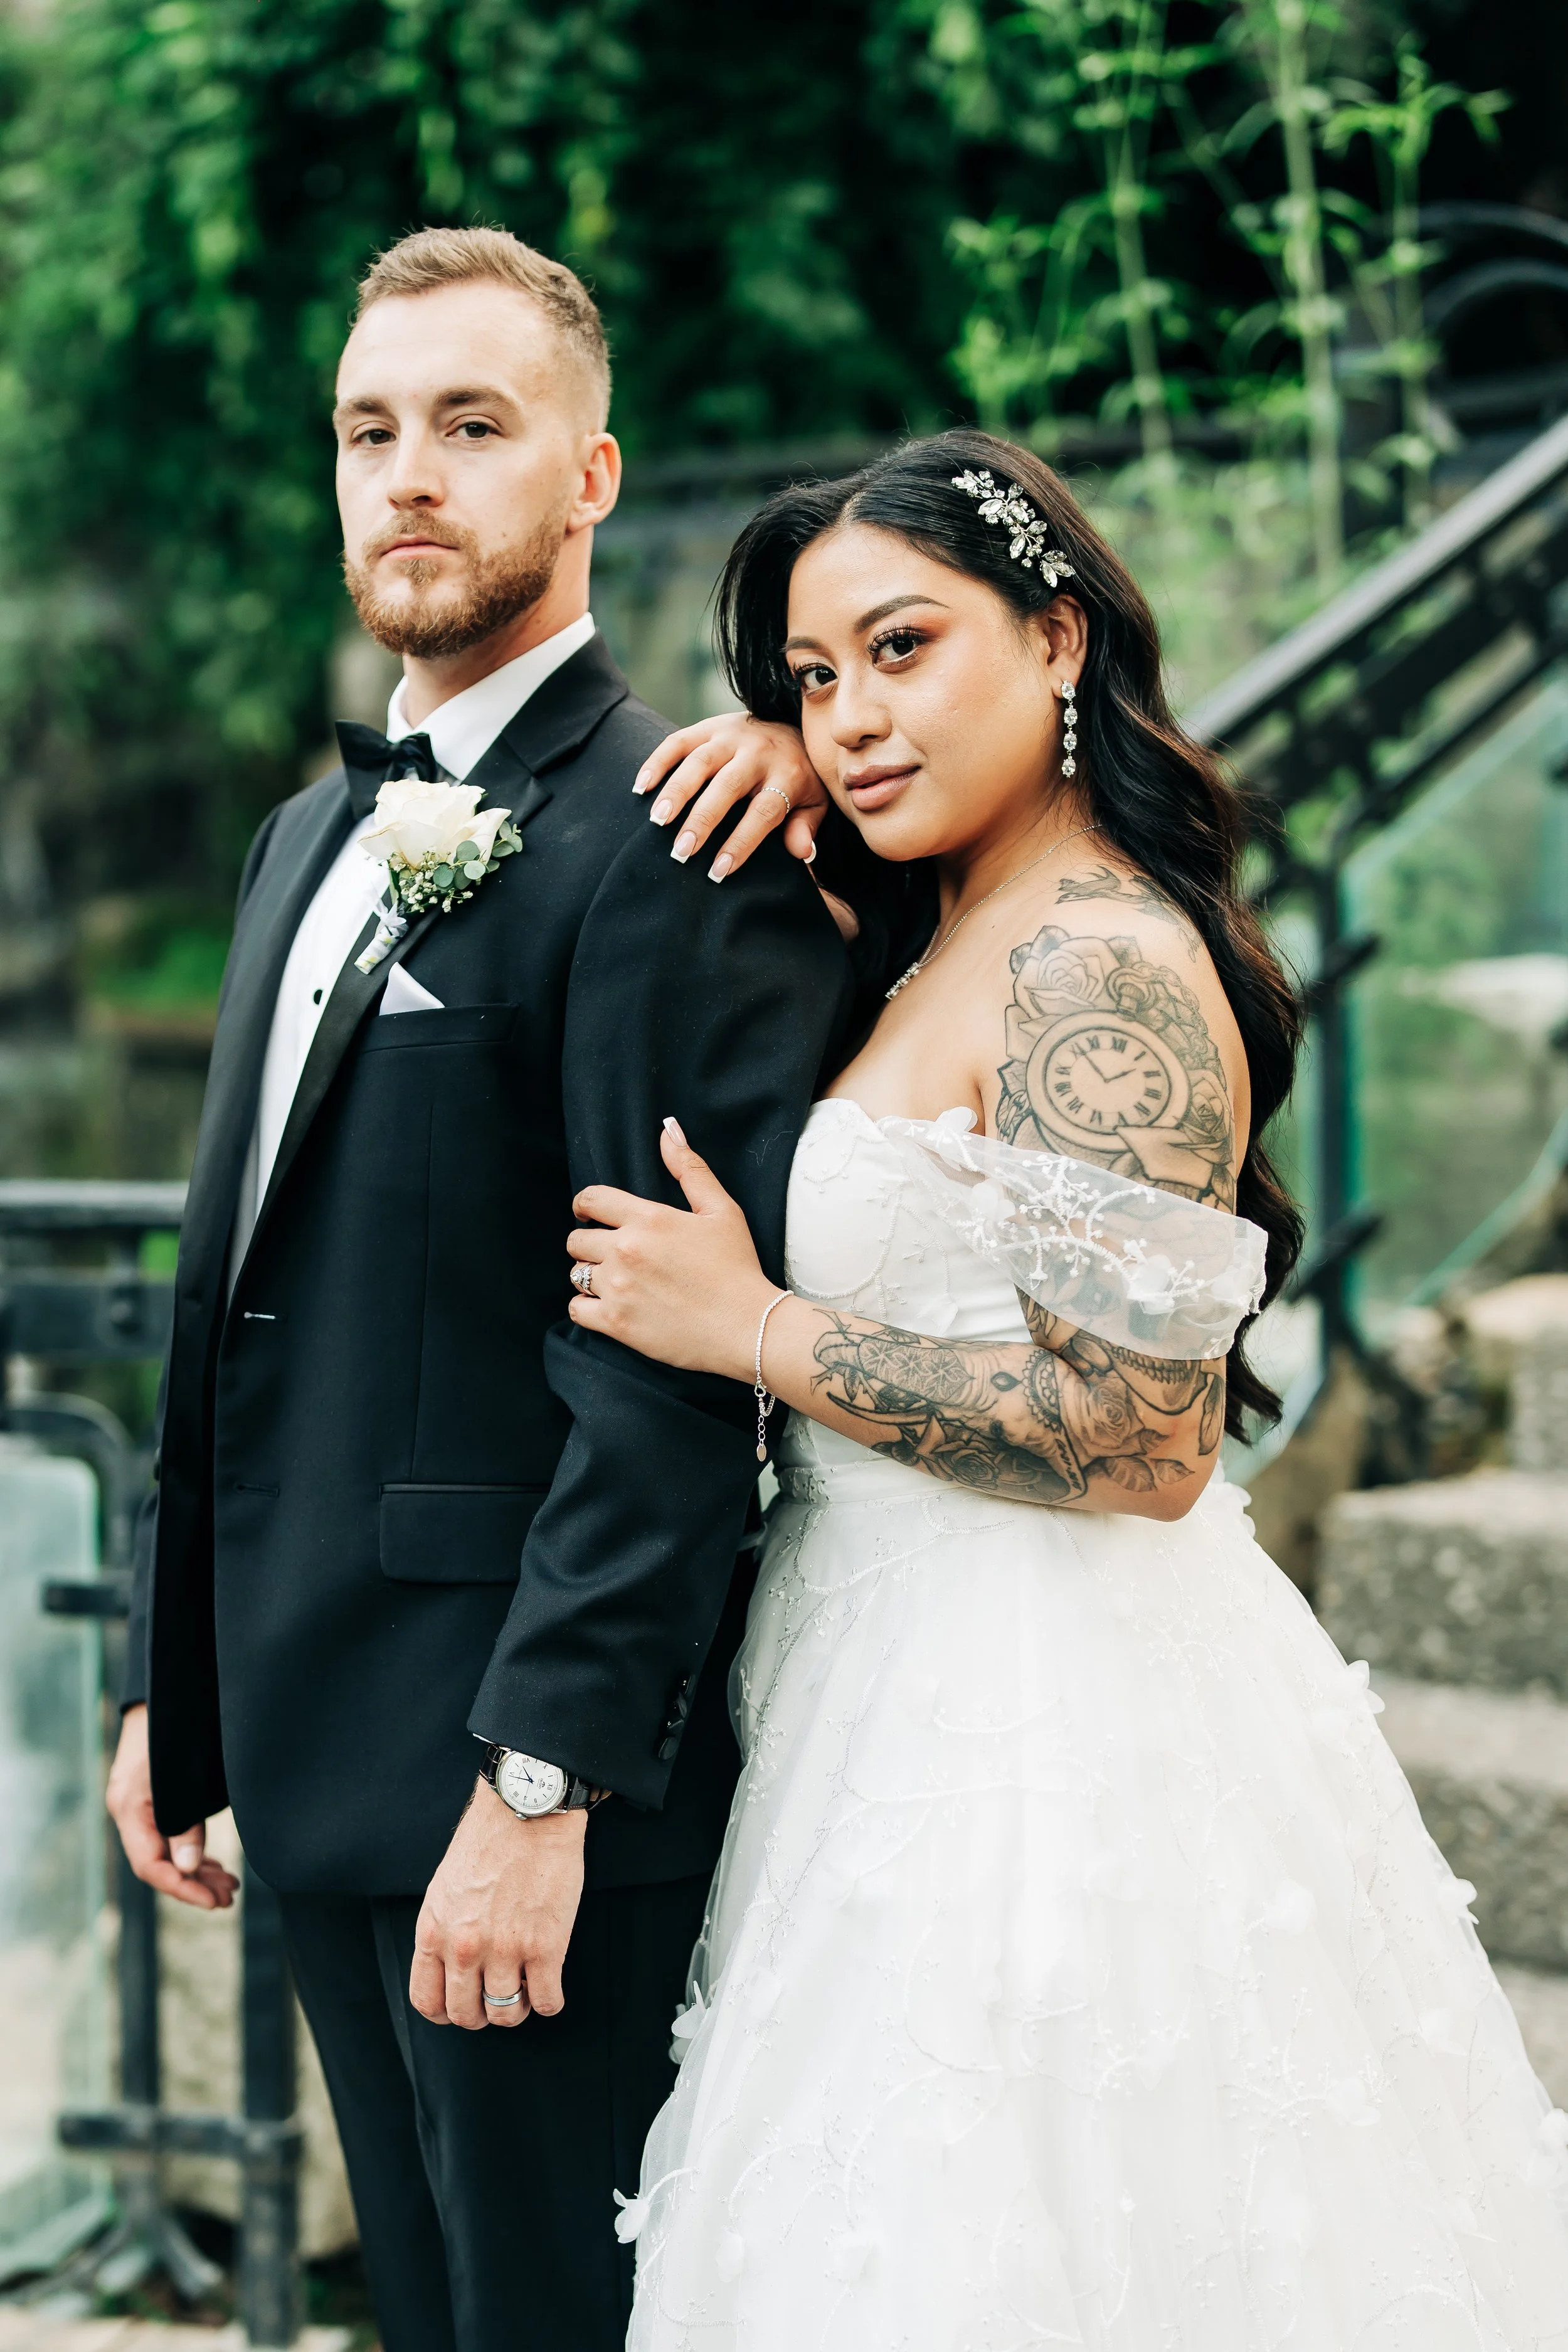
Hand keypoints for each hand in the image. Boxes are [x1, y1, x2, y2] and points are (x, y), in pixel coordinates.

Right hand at [107, 1704, 238, 1909]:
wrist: (162, 1686)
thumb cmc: (171, 1725)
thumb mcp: (181, 1773)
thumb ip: (183, 1822)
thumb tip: (189, 1867)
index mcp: (129, 1807)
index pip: (151, 1865)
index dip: (182, 1888)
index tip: (215, 1901)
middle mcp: (129, 1810)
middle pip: (159, 1863)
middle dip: (194, 1885)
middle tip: (229, 1897)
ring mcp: (138, 1804)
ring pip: (166, 1852)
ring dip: (197, 1872)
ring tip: (229, 1886)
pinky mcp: (151, 1797)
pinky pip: (168, 1836)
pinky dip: (191, 1853)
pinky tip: (213, 1864)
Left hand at [411, 1783, 585, 2029]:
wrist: (528, 1811)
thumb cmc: (488, 1842)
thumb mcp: (446, 1887)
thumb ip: (443, 1929)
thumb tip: (450, 1967)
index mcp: (433, 1932)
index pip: (427, 2001)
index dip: (447, 2012)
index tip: (464, 2005)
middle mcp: (463, 1948)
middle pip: (466, 2015)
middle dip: (483, 2014)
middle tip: (499, 1998)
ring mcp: (505, 1950)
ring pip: (506, 2015)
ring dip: (517, 2009)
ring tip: (526, 1988)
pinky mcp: (546, 1947)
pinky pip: (546, 2002)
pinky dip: (549, 2002)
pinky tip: (550, 1985)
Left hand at [569, 1119, 776, 1379]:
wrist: (747, 1327)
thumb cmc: (737, 1268)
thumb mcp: (722, 1210)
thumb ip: (690, 1169)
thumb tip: (668, 1129)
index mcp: (649, 1219)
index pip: (591, 1199)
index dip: (584, 1205)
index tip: (588, 1214)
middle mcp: (626, 1250)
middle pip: (577, 1239)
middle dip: (590, 1243)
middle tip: (610, 1254)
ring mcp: (618, 1288)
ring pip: (576, 1274)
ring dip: (590, 1275)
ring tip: (615, 1281)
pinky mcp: (617, 1323)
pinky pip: (577, 1309)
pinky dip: (587, 1308)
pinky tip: (607, 1306)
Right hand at [633, 713, 828, 878]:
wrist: (791, 723)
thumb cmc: (798, 776)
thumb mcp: (814, 801)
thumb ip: (805, 826)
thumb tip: (801, 853)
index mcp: (787, 773)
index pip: (763, 811)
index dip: (741, 841)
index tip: (719, 870)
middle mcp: (758, 752)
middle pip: (727, 786)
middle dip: (702, 820)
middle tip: (681, 851)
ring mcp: (731, 736)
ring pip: (699, 761)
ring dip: (676, 791)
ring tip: (658, 821)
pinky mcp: (708, 726)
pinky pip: (679, 741)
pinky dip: (657, 762)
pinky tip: (641, 787)